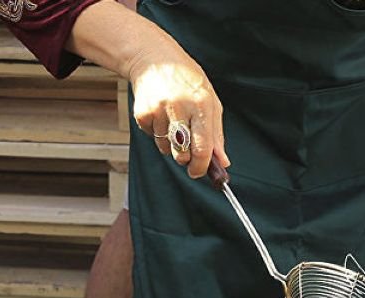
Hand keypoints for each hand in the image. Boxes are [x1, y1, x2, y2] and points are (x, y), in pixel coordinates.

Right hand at [125, 41, 228, 177]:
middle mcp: (179, 107)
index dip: (202, 166)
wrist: (153, 58)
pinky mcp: (142, 113)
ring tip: (174, 121)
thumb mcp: (210, 101)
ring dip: (171, 144)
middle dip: (186, 159)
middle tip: (188, 150)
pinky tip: (161, 114)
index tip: (200, 172)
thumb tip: (222, 162)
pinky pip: (152, 137)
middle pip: (182, 154)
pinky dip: (158, 133)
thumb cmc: (187, 81)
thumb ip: (216, 134)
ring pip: (166, 148)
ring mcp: (158, 110)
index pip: (203, 147)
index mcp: (201, 104)